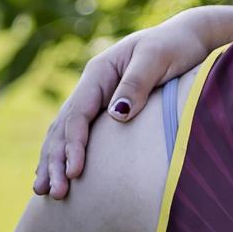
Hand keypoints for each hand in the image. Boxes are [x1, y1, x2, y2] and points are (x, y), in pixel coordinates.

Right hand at [32, 8, 229, 198]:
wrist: (189, 38)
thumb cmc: (176, 46)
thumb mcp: (157, 59)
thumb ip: (137, 83)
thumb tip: (116, 113)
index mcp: (99, 72)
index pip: (78, 114)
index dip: (73, 144)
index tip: (74, 172)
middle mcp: (92, 86)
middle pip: (63, 126)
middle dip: (55, 160)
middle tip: (55, 193)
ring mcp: (97, 98)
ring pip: (64, 132)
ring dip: (53, 161)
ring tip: (44, 191)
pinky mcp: (106, 109)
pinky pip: (79, 134)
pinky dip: (64, 153)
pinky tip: (57, 174)